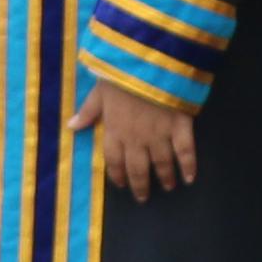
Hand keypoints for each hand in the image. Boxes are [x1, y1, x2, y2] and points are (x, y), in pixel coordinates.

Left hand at [77, 80, 197, 203]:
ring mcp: (160, 135)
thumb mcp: (99, 91)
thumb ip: (88, 111)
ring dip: (165, 177)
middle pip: (138, 169)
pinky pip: (185, 152)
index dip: (117, 175)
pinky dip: (189, 166)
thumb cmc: (122, 74)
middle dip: (140, 185)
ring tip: (168, 187)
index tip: (121, 185)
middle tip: (144, 197)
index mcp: (115, 130)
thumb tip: (71, 127)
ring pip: (161, 164)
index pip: (113, 161)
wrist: (149, 64)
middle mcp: (136, 139)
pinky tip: (190, 178)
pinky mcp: (180, 127)